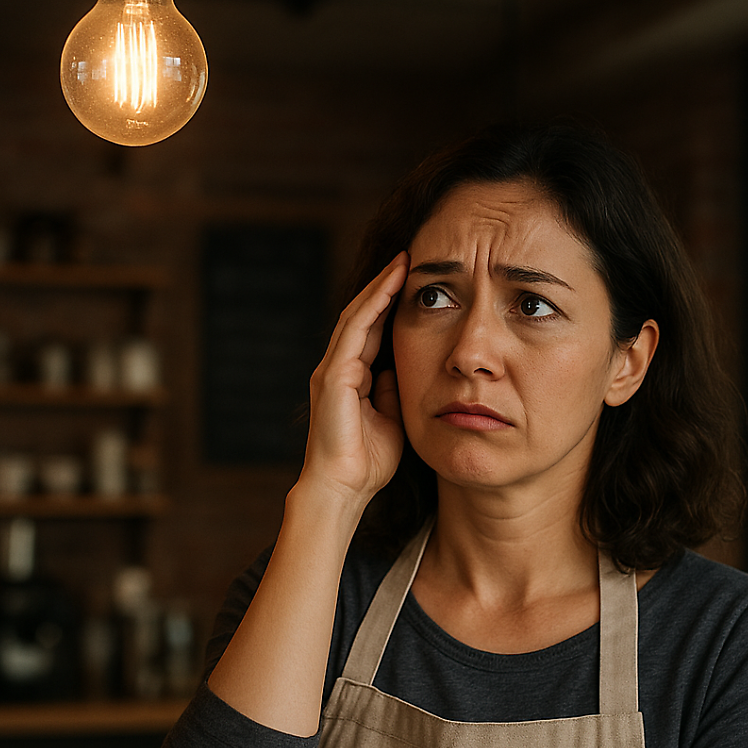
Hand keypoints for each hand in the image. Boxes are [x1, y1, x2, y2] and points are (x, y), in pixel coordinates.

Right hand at [301, 254, 407, 504]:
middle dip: (385, 286)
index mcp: (352, 378)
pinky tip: (390, 285)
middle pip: (363, 315)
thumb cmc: (367, 463)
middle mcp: (338, 368)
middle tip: (409, 258)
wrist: (344, 488)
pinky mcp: (333, 375)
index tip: (414, 282)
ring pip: (357, 315)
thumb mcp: (393, 418)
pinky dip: (373, 304)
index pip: (373, 331)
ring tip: (402, 262)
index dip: (391, 305)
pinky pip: (355, 330)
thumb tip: (401, 369)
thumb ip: (394, 391)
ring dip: (379, 287)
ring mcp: (332, 369)